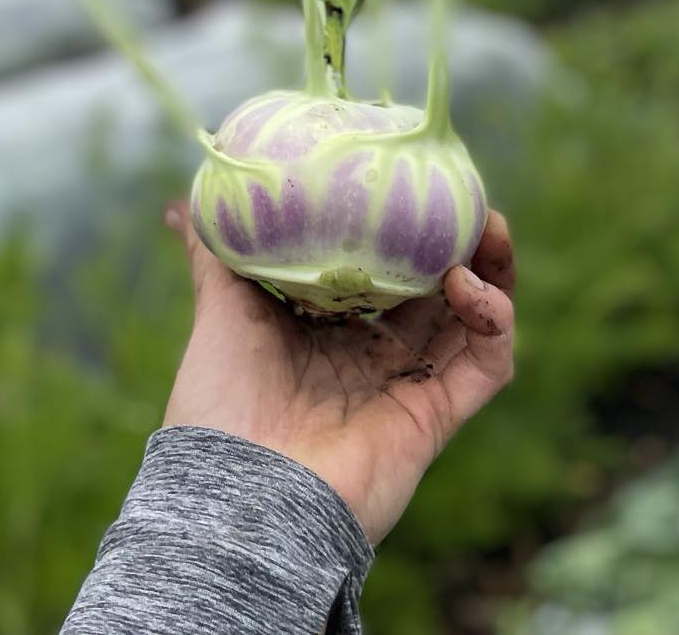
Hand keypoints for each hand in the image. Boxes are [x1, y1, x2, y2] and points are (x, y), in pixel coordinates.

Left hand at [162, 203, 515, 545]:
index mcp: (327, 331)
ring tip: (490, 227)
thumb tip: (185, 202)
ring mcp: (406, 387)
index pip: (382, 271)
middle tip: (467, 198)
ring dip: (492, 272)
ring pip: (473, 323)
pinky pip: (487, 367)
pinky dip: (493, 321)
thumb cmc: (220, 406)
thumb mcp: (218, 311)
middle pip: (436, 292)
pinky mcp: (433, 418)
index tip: (412, 183)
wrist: (238, 495)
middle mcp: (371, 357)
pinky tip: (469, 283)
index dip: (404, 231)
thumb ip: (215, 254)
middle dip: (458, 242)